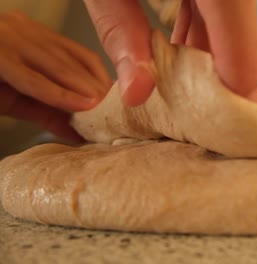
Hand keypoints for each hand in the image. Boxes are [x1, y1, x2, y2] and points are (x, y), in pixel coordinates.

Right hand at [0, 12, 111, 140]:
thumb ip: (50, 109)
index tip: (120, 102)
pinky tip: (80, 106)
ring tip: (107, 114)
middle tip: (122, 113)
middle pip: (74, 61)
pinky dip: (58, 94)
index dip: (102, 79)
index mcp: (32, 37)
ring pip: (58, 66)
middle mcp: (22, 31)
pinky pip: (31, 77)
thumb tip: (79, 132)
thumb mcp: (19, 96)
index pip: (80, 55)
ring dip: (85, 91)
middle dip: (99, 89)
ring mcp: (7, 38)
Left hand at [84, 0, 256, 106]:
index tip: (242, 106)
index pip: (231, 10)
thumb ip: (119, 29)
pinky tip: (182, 49)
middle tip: (215, 109)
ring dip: (213, 48)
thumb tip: (137, 92)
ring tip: (194, 88)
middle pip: (237, 15)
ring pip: (229, 8)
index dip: (241, 63)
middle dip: (228, 65)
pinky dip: (202, 25)